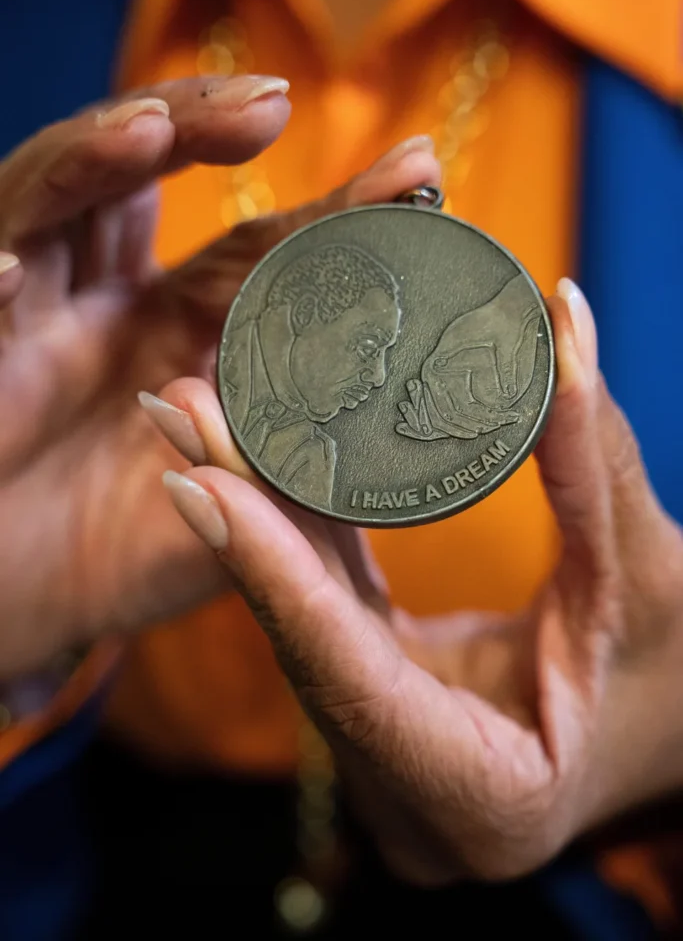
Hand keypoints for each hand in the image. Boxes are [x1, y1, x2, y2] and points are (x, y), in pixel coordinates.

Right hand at [0, 80, 439, 679]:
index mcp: (179, 325)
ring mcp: (30, 320)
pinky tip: (11, 271)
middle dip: (202, 128)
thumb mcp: (241, 496)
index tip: (418, 169)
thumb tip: (401, 428)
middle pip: (144, 185)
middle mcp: (105, 299)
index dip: (327, 207)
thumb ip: (305, 459)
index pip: (256, 246)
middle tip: (272, 102)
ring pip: (46, 205)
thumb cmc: (132, 548)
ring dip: (92, 163)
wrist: (30, 606)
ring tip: (152, 131)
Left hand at [158, 279, 682, 882]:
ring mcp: (386, 756)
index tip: (201, 480)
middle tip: (179, 411)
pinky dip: (292, 534)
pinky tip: (251, 459)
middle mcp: (408, 794)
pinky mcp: (377, 703)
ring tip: (195, 420)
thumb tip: (559, 317)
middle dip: (237, 522)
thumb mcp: (642, 576)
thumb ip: (589, 458)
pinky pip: (322, 610)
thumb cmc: (676, 675)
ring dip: (249, 517)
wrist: (676, 727)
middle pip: (301, 642)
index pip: (349, 679)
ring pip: (298, 622)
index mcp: (480, 799)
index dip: (274, 574)